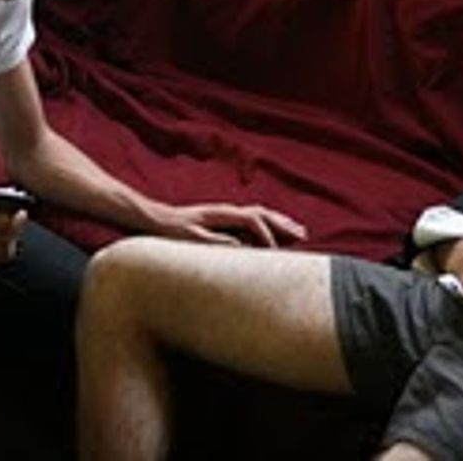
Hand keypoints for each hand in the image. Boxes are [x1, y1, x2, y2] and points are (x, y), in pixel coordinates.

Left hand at [146, 202, 307, 246]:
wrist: (159, 219)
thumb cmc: (174, 230)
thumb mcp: (192, 238)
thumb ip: (216, 242)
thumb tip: (240, 247)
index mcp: (224, 214)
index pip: (254, 220)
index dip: (267, 235)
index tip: (275, 252)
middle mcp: (229, 210)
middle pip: (264, 213)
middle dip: (284, 224)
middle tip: (303, 234)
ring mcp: (228, 213)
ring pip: (262, 214)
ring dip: (280, 222)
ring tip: (298, 231)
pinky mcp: (226, 219)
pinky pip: (254, 220)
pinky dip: (269, 225)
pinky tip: (274, 232)